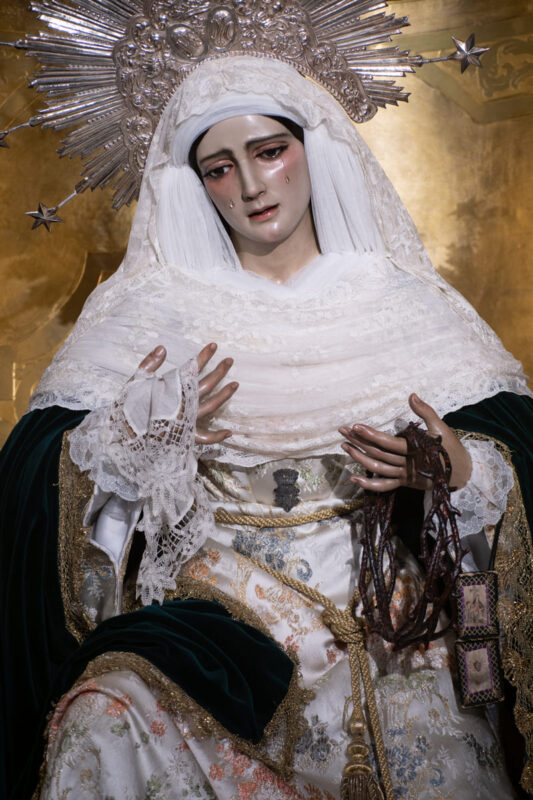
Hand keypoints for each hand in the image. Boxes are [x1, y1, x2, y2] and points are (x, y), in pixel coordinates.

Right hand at [138, 342, 237, 443]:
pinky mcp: (185, 436)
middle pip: (206, 385)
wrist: (124, 434)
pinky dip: (217, 436)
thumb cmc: (129, 407)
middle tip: (230, 360)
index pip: (192, 369)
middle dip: (219, 371)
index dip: (203, 356)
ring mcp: (186, 421)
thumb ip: (149, 364)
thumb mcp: (135, 382)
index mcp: (173, 390)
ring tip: (235, 384)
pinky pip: (205, 438)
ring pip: (211, 407)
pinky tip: (229, 432)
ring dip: (224, 395)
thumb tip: (162, 348)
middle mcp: (183, 404)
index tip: (214, 345)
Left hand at [339, 394, 471, 492]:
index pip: (388, 443)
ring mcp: (405, 476)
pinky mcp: (405, 484)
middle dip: (359, 442)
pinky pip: (384, 486)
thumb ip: (425, 411)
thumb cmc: (450, 446)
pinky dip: (369, 485)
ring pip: (378, 469)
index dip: (371, 435)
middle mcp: (408, 464)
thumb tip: (411, 395)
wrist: (461, 472)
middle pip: (378, 454)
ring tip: (344, 446)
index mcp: (416, 449)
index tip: (355, 426)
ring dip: (359, 458)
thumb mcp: (440, 426)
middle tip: (342, 430)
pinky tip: (353, 478)